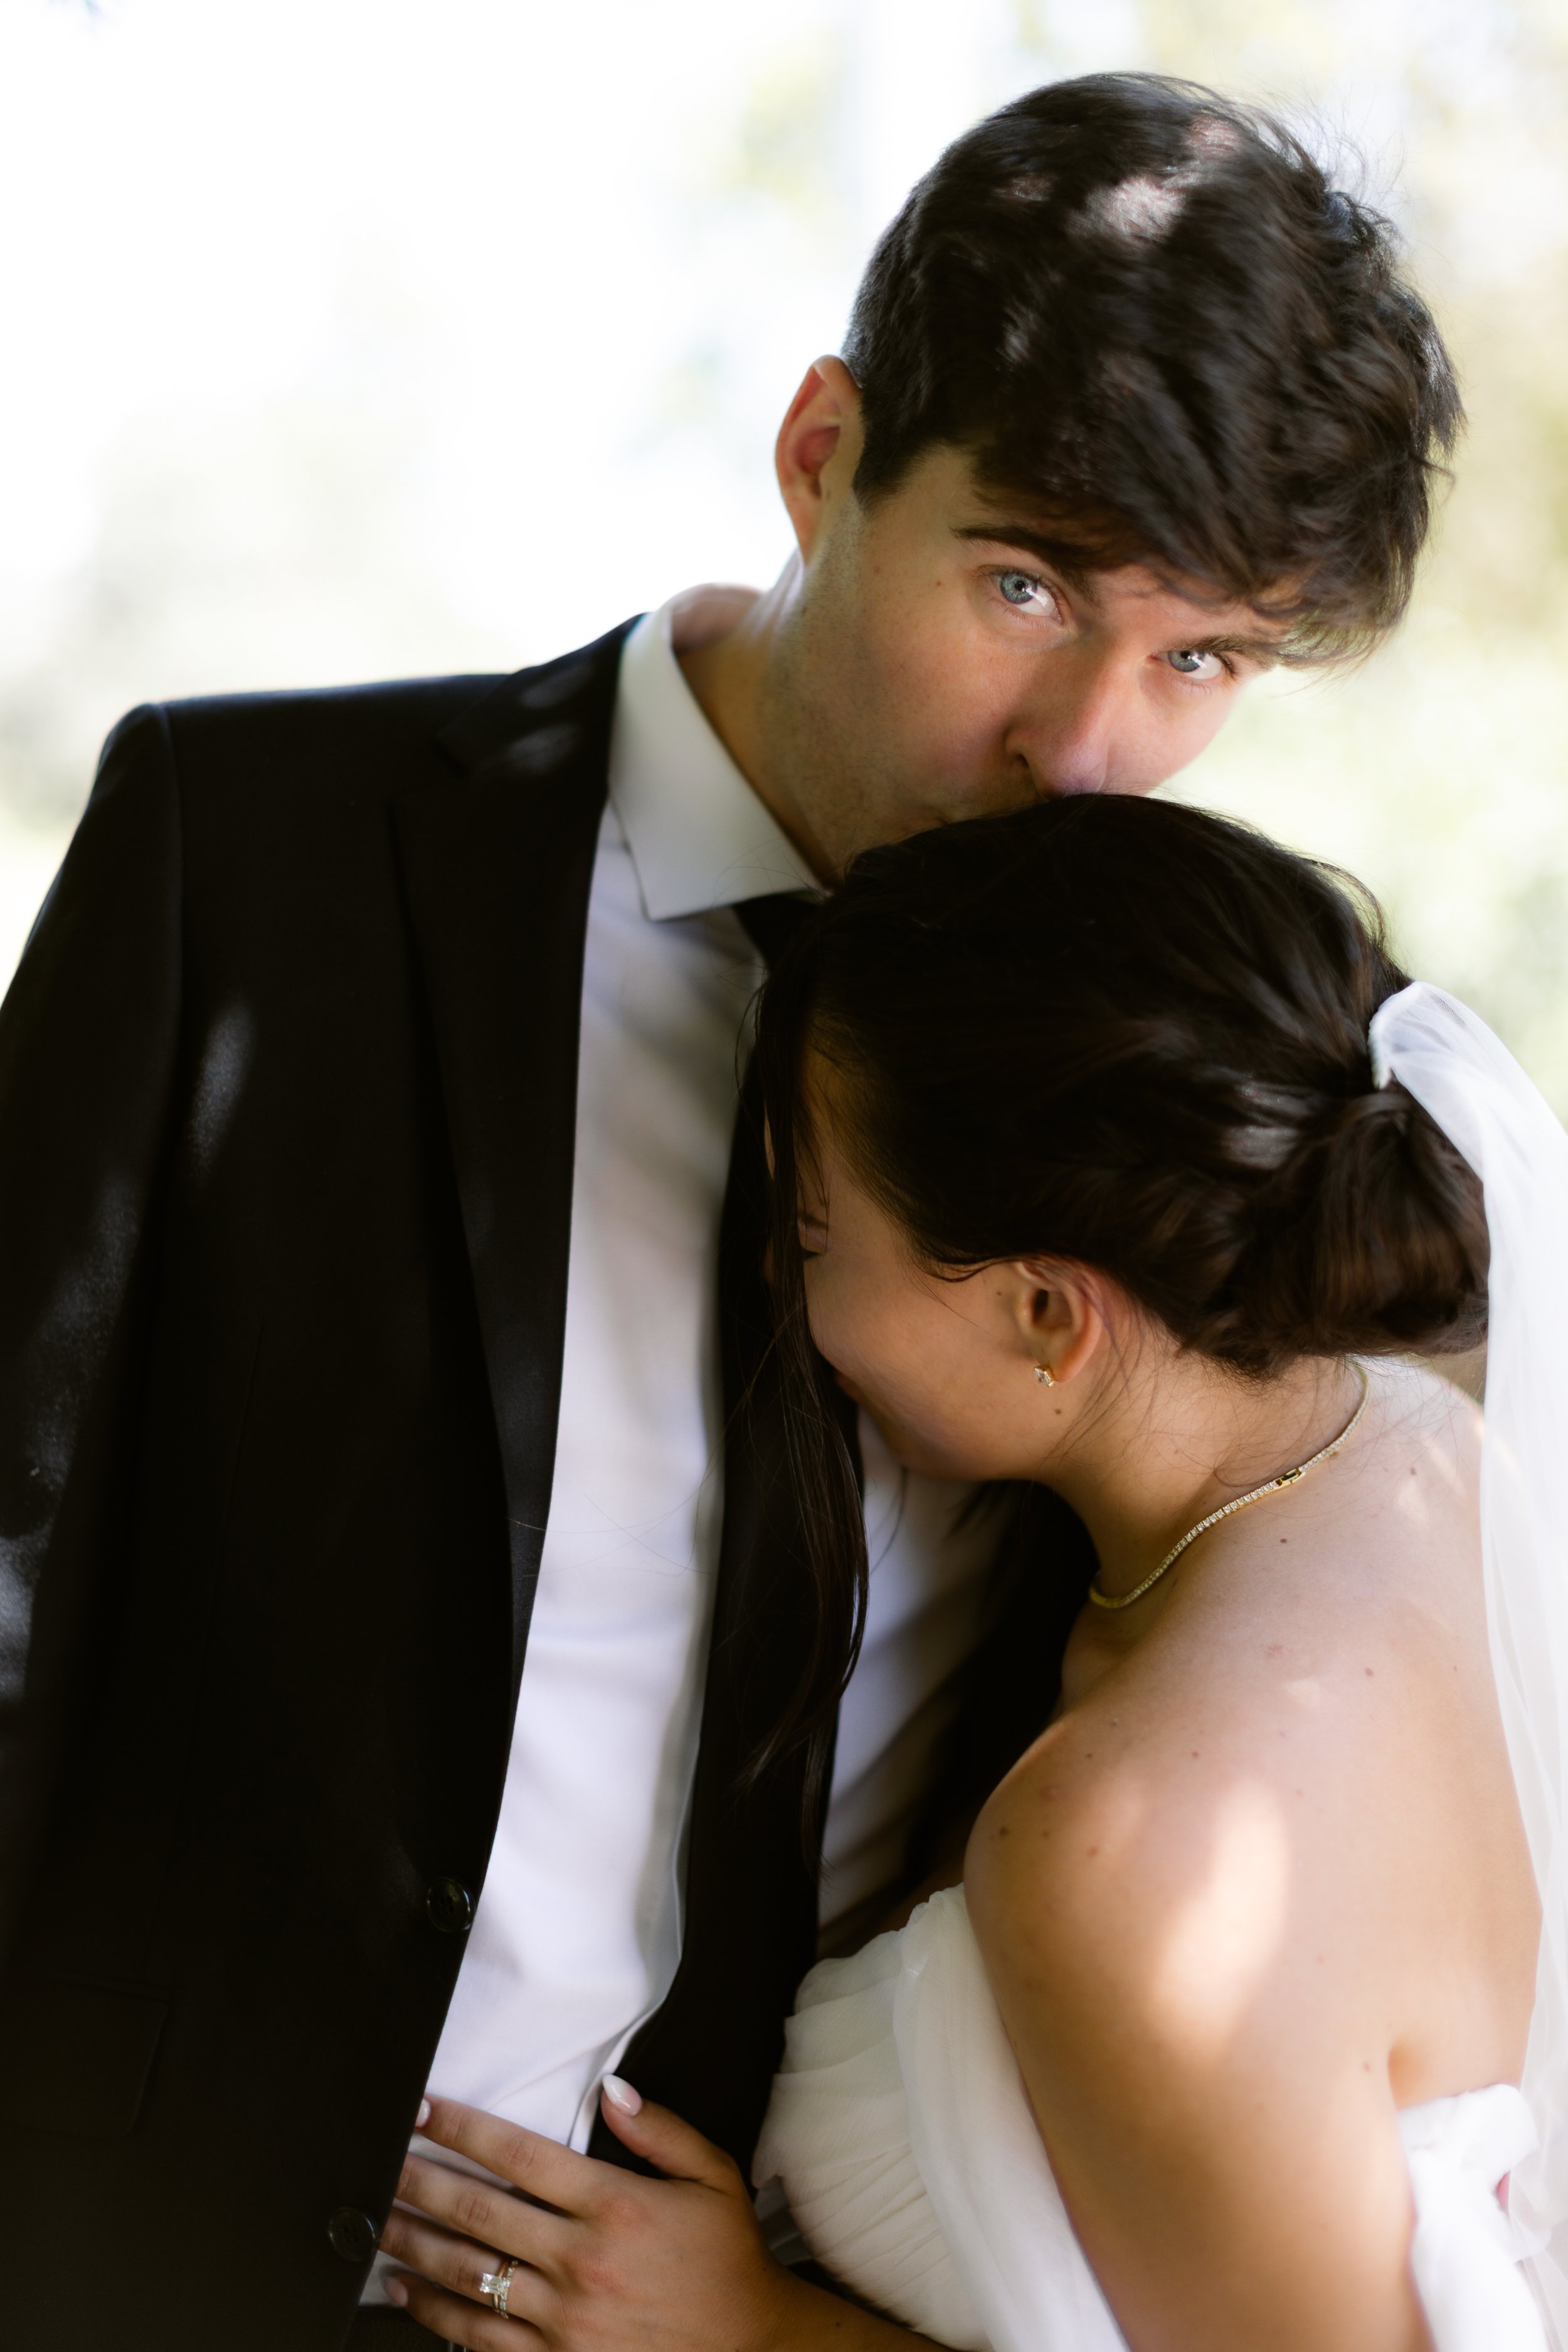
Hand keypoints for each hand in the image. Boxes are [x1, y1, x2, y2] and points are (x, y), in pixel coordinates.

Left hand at [379, 2079, 797, 2351]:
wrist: (750, 2350)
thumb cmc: (727, 2260)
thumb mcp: (712, 2177)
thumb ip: (660, 2130)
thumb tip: (611, 2090)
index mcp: (615, 2205)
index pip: (519, 2154)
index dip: (463, 2128)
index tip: (424, 2111)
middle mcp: (582, 2260)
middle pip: (480, 2211)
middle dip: (421, 2181)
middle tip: (382, 2160)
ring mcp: (564, 2319)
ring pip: (469, 2275)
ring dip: (415, 2244)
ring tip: (379, 2221)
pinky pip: (479, 2339)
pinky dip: (434, 2313)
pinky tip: (407, 2292)